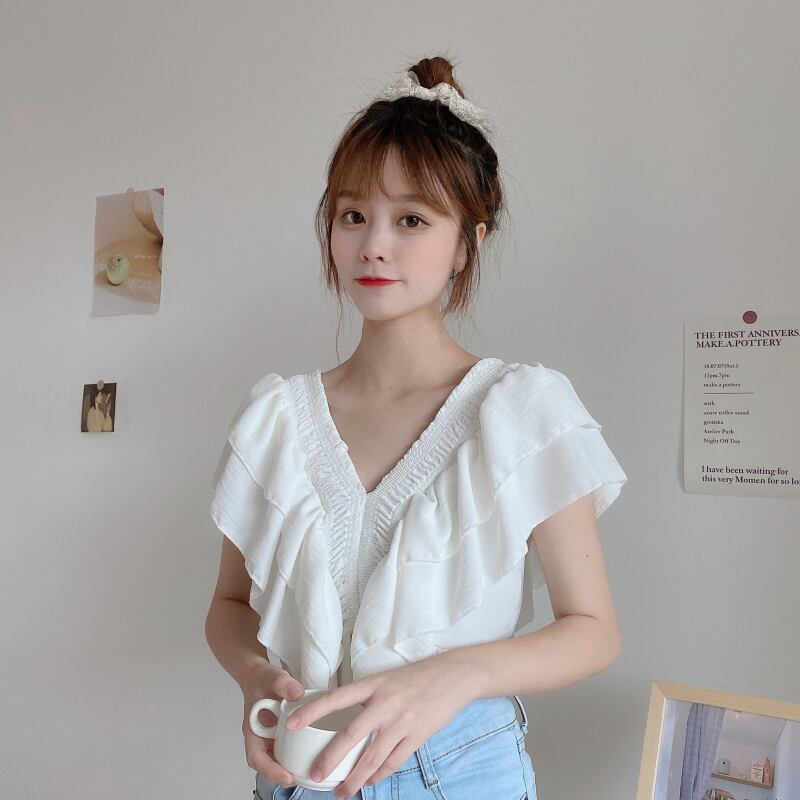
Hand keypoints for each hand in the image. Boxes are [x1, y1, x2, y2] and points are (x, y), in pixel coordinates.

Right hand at [242, 661, 305, 788]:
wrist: (259, 675)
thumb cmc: (262, 679)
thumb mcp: (272, 676)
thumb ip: (283, 684)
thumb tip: (297, 693)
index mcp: (253, 730)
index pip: (256, 757)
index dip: (270, 771)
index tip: (287, 776)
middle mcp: (260, 738)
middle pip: (268, 765)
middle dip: (283, 776)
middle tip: (302, 778)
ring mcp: (270, 738)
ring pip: (278, 759)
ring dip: (291, 768)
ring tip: (310, 771)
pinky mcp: (280, 734)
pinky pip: (287, 749)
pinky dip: (297, 755)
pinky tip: (313, 754)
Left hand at [283, 654, 477, 799]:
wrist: (456, 675)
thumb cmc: (419, 675)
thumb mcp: (388, 678)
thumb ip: (368, 696)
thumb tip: (344, 715)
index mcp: (374, 684)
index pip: (336, 698)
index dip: (311, 710)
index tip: (290, 723)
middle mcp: (385, 703)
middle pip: (350, 736)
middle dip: (330, 759)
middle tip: (315, 775)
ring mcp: (402, 722)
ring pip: (371, 758)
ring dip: (354, 779)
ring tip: (341, 792)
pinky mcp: (417, 736)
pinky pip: (393, 762)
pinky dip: (379, 775)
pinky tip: (369, 782)